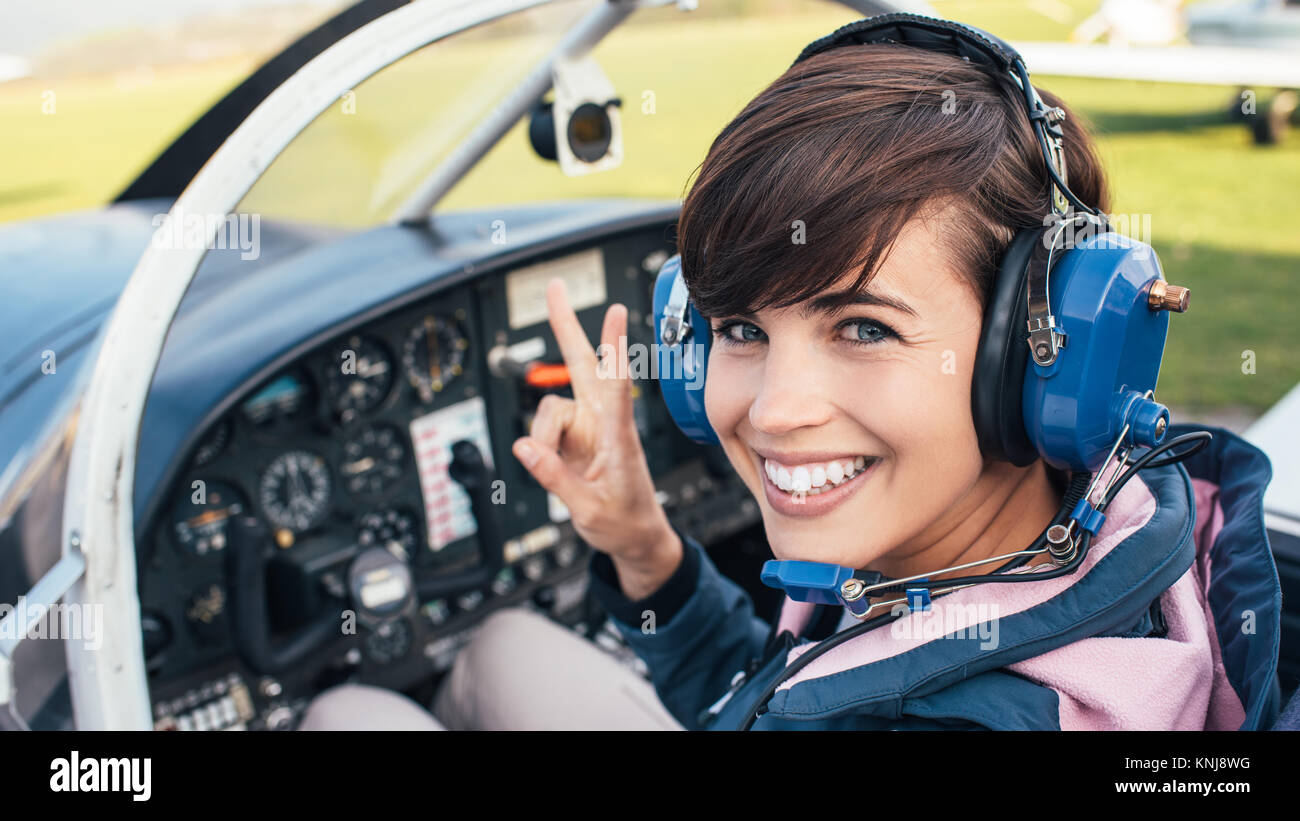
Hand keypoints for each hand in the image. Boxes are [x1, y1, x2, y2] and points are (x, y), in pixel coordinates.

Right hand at [511, 279, 680, 585]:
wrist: (636, 537)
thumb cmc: (625, 523)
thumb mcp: (589, 510)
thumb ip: (555, 478)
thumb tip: (524, 448)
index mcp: (619, 437)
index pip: (617, 385)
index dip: (613, 348)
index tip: (614, 311)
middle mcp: (603, 423)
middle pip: (581, 365)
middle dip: (565, 326)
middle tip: (554, 287)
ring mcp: (586, 428)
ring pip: (549, 409)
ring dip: (542, 437)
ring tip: (554, 471)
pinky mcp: (572, 438)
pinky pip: (542, 430)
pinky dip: (539, 447)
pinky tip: (551, 466)